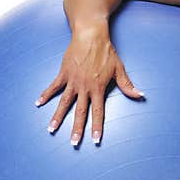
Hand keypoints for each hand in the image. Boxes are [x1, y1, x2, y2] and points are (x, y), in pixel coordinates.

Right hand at [34, 28, 143, 145]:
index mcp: (98, 88)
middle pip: (80, 112)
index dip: (96, 127)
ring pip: (64, 102)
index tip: (95, 140)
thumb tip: (141, 95)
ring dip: (58, 116)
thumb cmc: (106, 52)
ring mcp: (72, 81)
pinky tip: (38, 103)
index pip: (98, 112)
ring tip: (51, 129)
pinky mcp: (64, 73)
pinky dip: (46, 94)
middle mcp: (84, 87)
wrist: (91, 36)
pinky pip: (53, 86)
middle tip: (73, 143)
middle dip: (77, 129)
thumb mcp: (119, 69)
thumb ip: (127, 85)